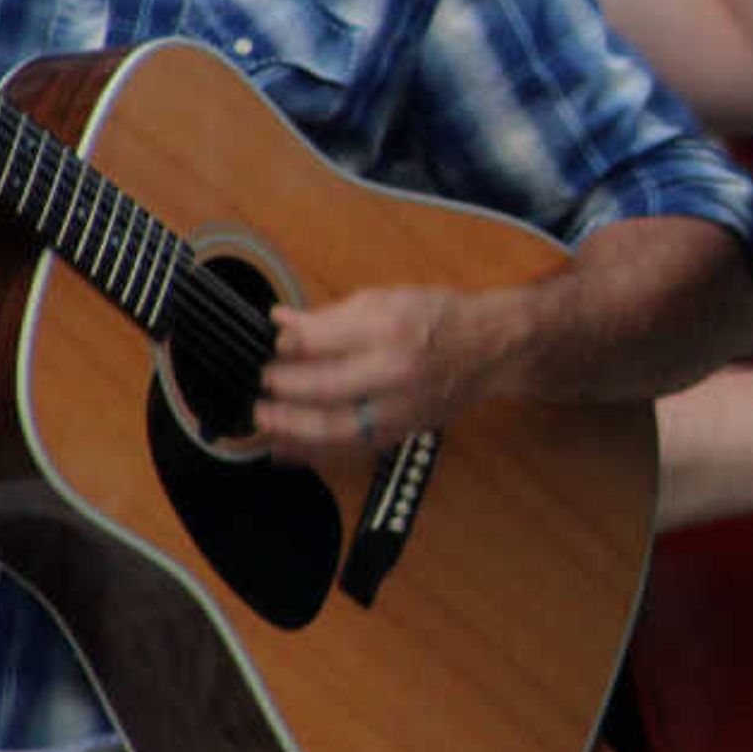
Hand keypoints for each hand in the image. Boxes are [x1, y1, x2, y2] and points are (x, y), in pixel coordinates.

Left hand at [256, 284, 493, 462]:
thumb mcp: (386, 298)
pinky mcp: (399, 432)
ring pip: (335, 429)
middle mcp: (395, 372)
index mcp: (389, 329)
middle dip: (284, 390)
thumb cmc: (438, 318)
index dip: (287, 344)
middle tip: (262, 385)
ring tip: (263, 421)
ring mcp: (398, 409)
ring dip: (291, 428)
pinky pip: (349, 449)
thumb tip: (282, 323)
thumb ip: (331, 315)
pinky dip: (313, 453)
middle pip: (325, 389)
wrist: (490, 350)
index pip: (322, 340)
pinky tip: (285, 450)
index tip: (270, 343)